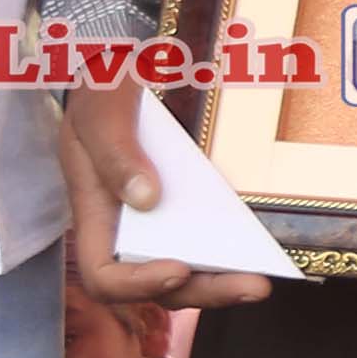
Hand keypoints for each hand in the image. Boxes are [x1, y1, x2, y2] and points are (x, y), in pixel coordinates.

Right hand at [56, 78, 275, 312]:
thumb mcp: (101, 111)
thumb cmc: (103, 90)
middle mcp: (124, 228)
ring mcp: (155, 222)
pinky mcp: (182, 208)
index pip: (103, 276)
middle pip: (157, 284)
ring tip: (261, 279)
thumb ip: (115, 153)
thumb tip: (146, 198)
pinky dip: (230, 254)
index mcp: (94, 213)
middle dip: (205, 290)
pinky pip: (204, 242)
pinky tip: (261, 250)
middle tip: (253, 285)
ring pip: (185, 271)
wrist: (122, 67)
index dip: (137, 284)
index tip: (178, 268)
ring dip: (222, 281)